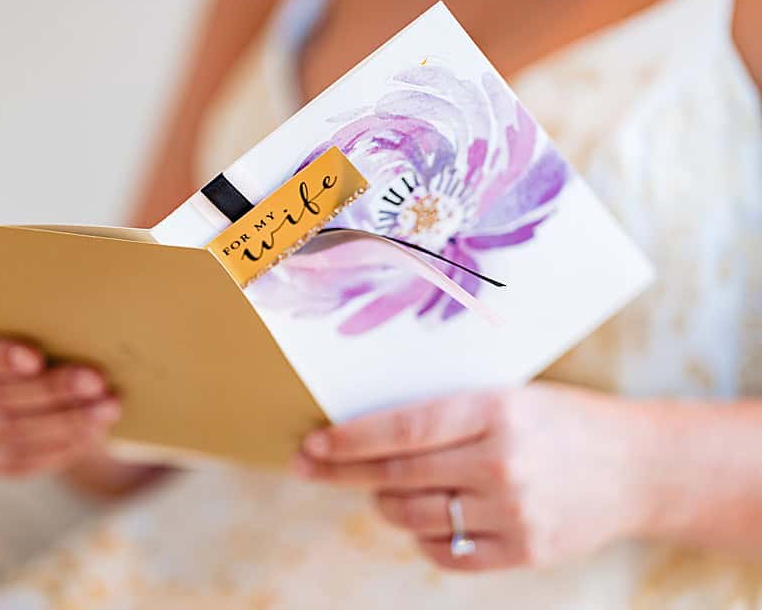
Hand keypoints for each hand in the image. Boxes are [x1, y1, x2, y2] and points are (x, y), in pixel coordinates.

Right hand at [0, 309, 121, 477]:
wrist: (28, 381)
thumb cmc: (37, 339)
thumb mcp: (32, 322)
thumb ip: (44, 323)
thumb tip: (83, 322)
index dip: (4, 357)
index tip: (38, 357)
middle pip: (1, 394)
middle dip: (53, 390)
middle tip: (96, 381)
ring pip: (13, 432)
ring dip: (66, 423)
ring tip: (107, 410)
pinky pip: (22, 461)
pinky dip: (60, 448)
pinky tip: (91, 434)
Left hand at [295, 385, 661, 572]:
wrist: (637, 467)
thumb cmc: (559, 420)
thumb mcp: (505, 395)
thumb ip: (446, 413)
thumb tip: (365, 428)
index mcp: (493, 411)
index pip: (401, 429)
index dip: (349, 440)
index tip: (311, 443)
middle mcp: (502, 463)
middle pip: (400, 473)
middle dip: (345, 471)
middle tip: (311, 468)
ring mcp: (516, 512)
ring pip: (418, 515)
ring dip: (384, 504)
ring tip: (376, 492)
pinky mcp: (528, 551)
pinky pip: (451, 554)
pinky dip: (423, 539)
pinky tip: (418, 523)